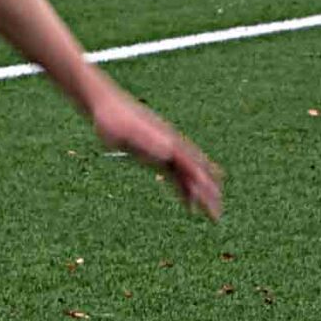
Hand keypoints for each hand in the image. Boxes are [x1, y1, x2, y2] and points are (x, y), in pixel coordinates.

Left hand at [90, 88, 221, 219]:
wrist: (104, 105)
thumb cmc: (113, 117)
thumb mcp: (128, 130)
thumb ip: (148, 140)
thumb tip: (170, 151)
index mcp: (169, 141)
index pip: (192, 168)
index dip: (203, 186)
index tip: (212, 203)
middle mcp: (171, 146)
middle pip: (196, 173)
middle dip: (208, 194)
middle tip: (217, 215)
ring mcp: (164, 150)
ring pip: (187, 175)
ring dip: (198, 193)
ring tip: (209, 211)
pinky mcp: (153, 155)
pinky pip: (173, 174)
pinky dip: (182, 188)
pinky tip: (186, 201)